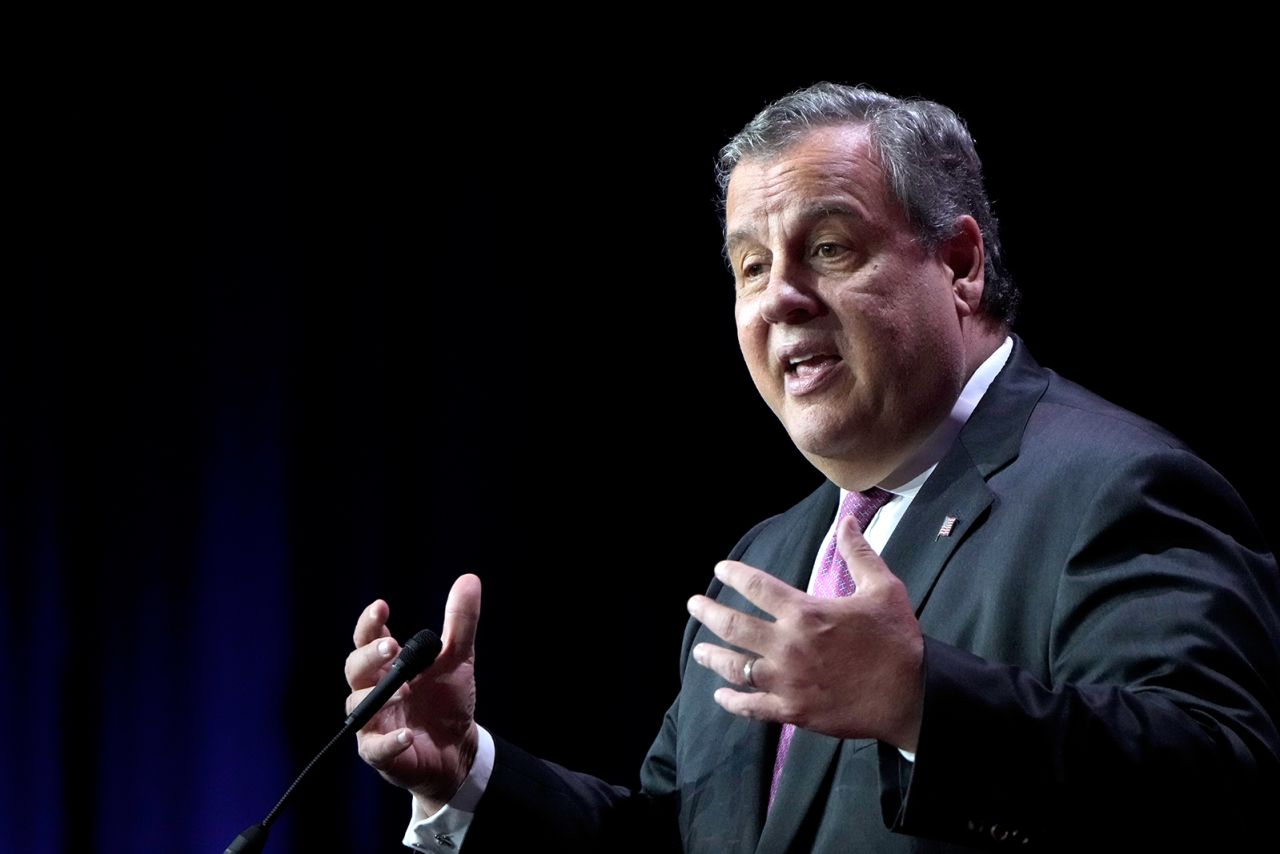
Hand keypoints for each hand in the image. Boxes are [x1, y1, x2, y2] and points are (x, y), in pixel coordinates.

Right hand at [344, 574, 481, 812]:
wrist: (458, 748)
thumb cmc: (446, 700)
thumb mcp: (457, 659)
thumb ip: (460, 622)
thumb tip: (470, 579)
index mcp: (387, 665)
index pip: (367, 639)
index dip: (369, 623)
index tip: (382, 606)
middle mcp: (373, 691)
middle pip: (355, 668)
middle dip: (369, 655)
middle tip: (391, 646)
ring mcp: (373, 723)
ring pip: (358, 707)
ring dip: (378, 697)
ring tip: (403, 690)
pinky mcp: (381, 754)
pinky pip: (375, 748)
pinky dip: (389, 742)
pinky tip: (407, 734)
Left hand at [686, 515, 924, 750]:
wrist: (911, 696)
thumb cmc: (897, 640)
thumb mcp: (883, 588)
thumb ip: (859, 553)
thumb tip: (847, 520)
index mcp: (805, 612)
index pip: (756, 586)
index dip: (733, 575)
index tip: (720, 570)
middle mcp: (787, 645)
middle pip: (733, 625)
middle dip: (708, 612)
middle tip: (694, 605)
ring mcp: (786, 681)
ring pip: (735, 667)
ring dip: (712, 657)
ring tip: (699, 651)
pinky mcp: (792, 711)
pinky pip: (751, 707)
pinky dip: (732, 700)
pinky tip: (721, 695)